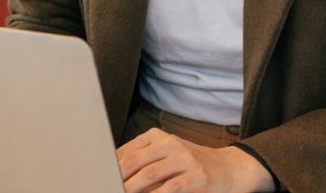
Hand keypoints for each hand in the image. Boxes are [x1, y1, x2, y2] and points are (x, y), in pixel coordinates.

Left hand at [116, 128, 274, 191]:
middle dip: (115, 179)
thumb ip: (142, 163)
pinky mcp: (197, 177)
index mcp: (158, 137)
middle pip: (132, 162)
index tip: (94, 178)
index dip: (106, 167)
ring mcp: (185, 159)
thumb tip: (111, 175)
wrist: (231, 169)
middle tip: (102, 186)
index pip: (124, 152)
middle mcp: (170, 144)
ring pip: (149, 176)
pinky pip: (171, 189)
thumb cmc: (193, 166)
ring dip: (130, 188)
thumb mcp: (167, 157)